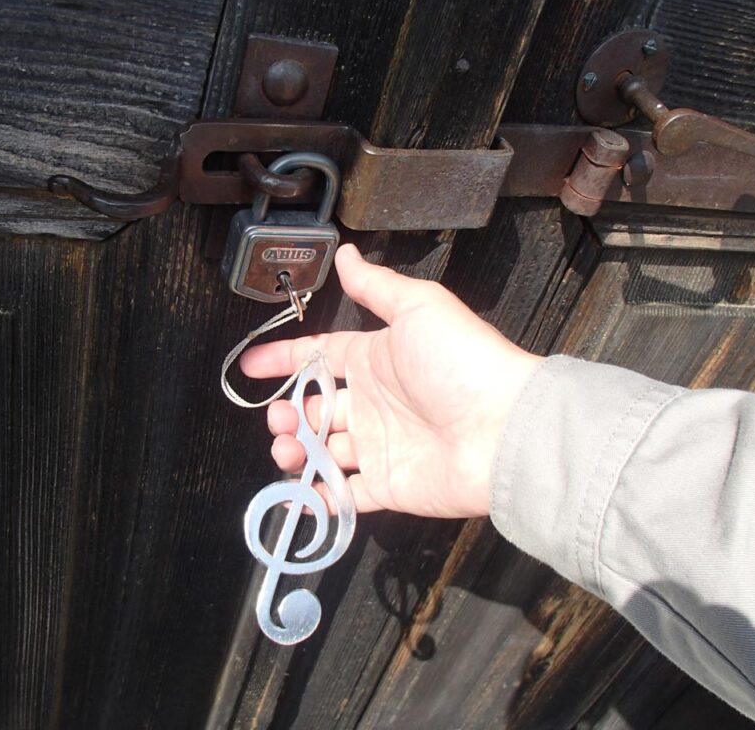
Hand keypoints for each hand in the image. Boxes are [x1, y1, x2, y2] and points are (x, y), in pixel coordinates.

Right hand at [240, 244, 542, 517]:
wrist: (503, 428)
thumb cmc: (464, 361)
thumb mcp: (419, 307)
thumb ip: (376, 286)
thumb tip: (347, 253)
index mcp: (378, 360)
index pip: (321, 357)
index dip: (284, 359)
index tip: (251, 366)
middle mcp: (376, 403)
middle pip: (317, 409)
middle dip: (288, 413)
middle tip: (278, 418)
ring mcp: (382, 447)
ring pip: (325, 453)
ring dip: (296, 452)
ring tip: (286, 449)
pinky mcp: (390, 486)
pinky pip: (347, 497)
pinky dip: (320, 499)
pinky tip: (297, 494)